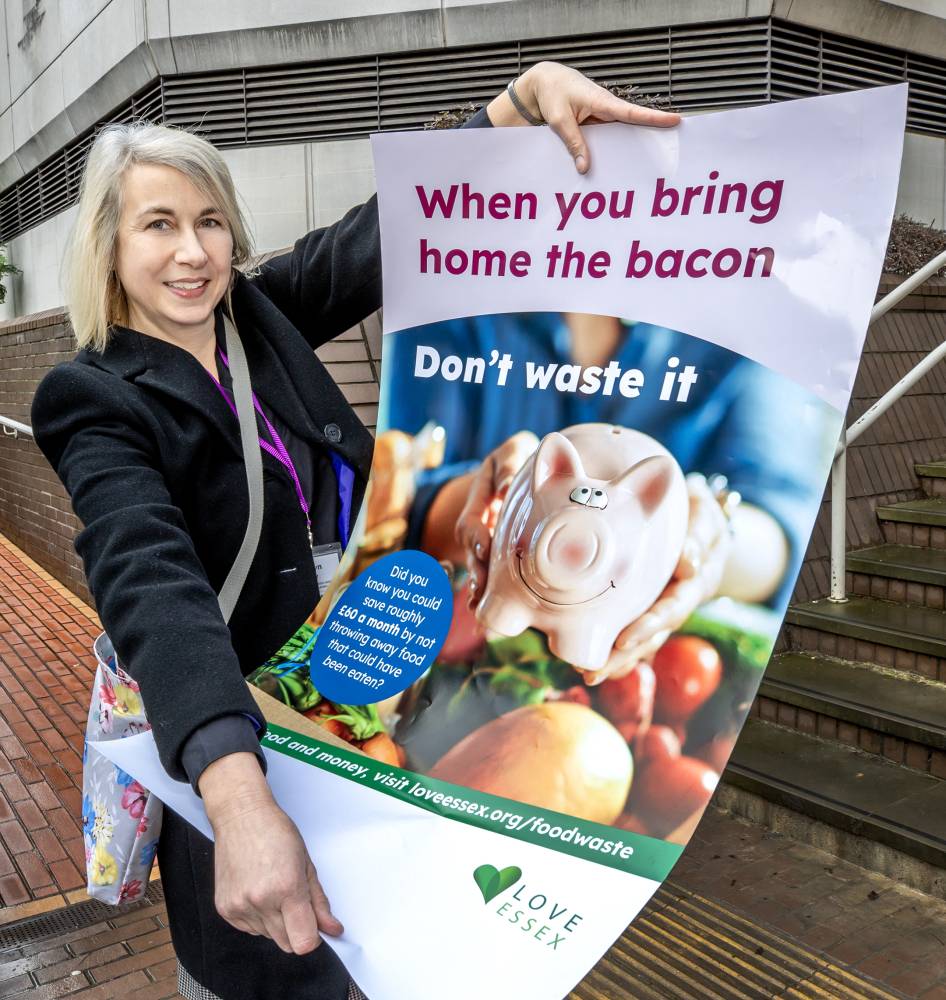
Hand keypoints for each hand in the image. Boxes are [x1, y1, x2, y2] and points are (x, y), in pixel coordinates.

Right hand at [200, 753, 342, 953]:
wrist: (241, 817)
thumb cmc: (275, 833)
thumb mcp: (306, 864)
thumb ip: (319, 902)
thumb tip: (332, 929)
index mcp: (286, 888)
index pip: (303, 942)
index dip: (312, 937)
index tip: (314, 926)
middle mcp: (261, 901)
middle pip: (287, 944)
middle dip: (296, 929)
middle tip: (294, 900)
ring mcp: (239, 907)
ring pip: (268, 937)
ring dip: (276, 922)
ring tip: (273, 889)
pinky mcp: (224, 910)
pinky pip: (249, 930)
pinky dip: (258, 918)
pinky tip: (258, 892)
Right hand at [454, 431, 538, 606]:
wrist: (520, 468)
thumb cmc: (520, 456)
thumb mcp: (513, 450)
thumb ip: (508, 464)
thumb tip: (505, 489)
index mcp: (479, 496)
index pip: (471, 521)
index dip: (476, 536)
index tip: (483, 549)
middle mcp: (478, 519)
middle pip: (470, 550)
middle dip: (475, 568)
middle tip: (480, 587)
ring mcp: (485, 535)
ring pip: (477, 564)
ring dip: (477, 585)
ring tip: (477, 606)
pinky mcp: (496, 549)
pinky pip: (488, 571)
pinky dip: (485, 591)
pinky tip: (482, 613)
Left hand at [487, 61, 679, 172]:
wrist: (544, 82)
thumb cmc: (552, 94)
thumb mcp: (559, 120)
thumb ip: (573, 144)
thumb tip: (585, 168)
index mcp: (602, 102)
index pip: (633, 113)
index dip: (654, 118)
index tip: (675, 120)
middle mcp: (607, 108)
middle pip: (634, 125)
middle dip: (651, 135)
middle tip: (669, 151)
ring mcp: (602, 116)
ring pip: (621, 134)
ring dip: (631, 147)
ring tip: (647, 166)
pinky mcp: (596, 124)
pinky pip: (608, 138)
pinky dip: (612, 150)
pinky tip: (614, 166)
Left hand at [584, 473, 729, 684]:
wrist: (696, 514)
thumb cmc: (698, 511)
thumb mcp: (703, 516)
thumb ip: (699, 536)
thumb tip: (689, 562)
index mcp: (696, 582)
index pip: (672, 609)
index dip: (649, 626)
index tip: (624, 641)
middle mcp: (679, 600)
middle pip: (653, 634)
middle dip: (624, 656)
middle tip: (593, 672)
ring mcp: (661, 605)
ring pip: (642, 638)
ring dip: (616, 659)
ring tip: (586, 673)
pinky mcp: (645, 604)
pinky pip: (631, 629)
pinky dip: (612, 647)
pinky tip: (587, 659)